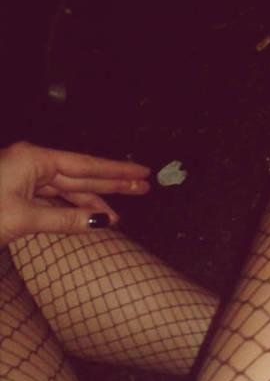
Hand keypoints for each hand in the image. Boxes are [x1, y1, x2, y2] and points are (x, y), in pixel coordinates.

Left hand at [0, 141, 150, 246]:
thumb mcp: (23, 217)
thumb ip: (65, 219)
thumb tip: (101, 221)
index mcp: (34, 159)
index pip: (86, 166)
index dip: (117, 171)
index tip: (142, 173)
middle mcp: (32, 163)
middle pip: (82, 175)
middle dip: (113, 184)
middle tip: (142, 188)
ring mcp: (24, 176)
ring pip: (68, 189)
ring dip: (93, 202)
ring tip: (117, 216)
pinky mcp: (16, 191)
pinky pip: (53, 197)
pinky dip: (71, 208)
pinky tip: (88, 215)